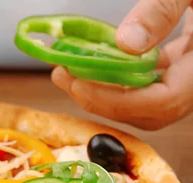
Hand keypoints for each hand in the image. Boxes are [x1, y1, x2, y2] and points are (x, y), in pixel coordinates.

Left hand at [52, 1, 192, 129]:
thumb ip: (164, 10)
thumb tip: (124, 44)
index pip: (161, 102)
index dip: (116, 99)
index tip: (79, 82)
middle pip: (149, 110)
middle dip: (102, 99)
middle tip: (64, 75)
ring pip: (148, 100)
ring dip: (106, 89)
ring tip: (70, 69)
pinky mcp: (187, 65)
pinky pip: (152, 82)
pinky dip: (122, 75)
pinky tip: (98, 58)